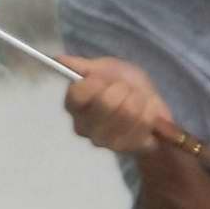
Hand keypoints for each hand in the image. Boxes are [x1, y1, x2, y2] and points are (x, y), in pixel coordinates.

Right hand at [62, 54, 176, 155]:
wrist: (145, 104)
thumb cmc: (121, 84)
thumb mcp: (103, 68)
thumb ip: (80, 66)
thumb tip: (57, 59)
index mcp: (73, 105)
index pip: (78, 93)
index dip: (97, 83)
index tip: (106, 79)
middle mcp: (83, 127)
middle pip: (106, 102)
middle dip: (124, 88)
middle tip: (127, 89)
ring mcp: (104, 141)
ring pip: (128, 113)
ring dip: (141, 99)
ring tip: (140, 99)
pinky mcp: (126, 148)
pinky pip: (144, 124)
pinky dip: (152, 112)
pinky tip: (148, 112)